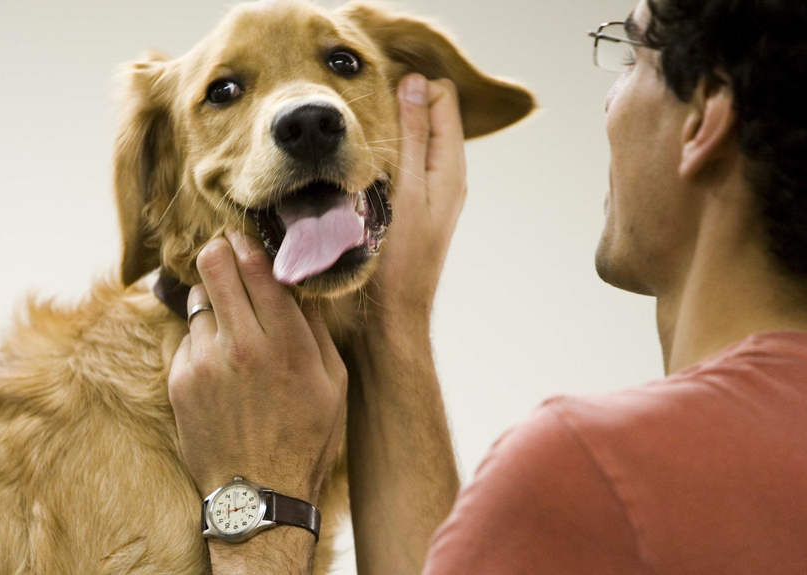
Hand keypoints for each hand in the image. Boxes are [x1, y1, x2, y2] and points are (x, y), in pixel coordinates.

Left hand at [168, 231, 348, 502]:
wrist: (258, 495)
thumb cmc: (305, 438)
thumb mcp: (332, 382)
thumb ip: (313, 327)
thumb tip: (295, 282)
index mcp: (287, 343)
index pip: (258, 265)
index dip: (249, 244)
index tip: (246, 239)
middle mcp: (242, 345)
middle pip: (216, 265)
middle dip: (220, 252)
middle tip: (225, 252)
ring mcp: (205, 361)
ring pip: (198, 300)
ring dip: (212, 302)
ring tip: (230, 325)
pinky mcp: (179, 379)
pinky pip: (188, 338)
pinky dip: (201, 341)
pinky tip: (220, 367)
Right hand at [369, 74, 466, 321]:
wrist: (391, 317)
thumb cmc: (396, 261)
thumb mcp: (403, 191)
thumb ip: (411, 137)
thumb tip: (413, 84)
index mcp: (450, 168)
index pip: (442, 96)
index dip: (410, 89)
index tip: (373, 100)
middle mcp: (447, 176)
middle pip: (429, 113)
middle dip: (399, 106)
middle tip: (360, 120)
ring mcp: (431, 192)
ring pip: (414, 138)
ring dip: (389, 133)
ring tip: (356, 143)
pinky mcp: (412, 206)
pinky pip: (404, 163)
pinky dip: (385, 156)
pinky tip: (359, 169)